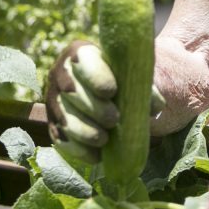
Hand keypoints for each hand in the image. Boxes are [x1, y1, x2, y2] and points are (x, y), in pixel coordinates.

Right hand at [45, 39, 164, 163]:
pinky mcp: (54, 124)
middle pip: (72, 90)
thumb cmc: (123, 79)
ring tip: (103, 139)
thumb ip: (144, 87)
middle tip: (113, 119)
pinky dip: (78, 149)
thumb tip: (155, 106)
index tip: (111, 91)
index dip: (95, 76)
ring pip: (64, 116)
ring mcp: (54, 100)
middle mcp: (61, 74)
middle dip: (93, 107)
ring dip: (83, 130)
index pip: (82, 60)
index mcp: (81, 53)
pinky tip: (95, 156)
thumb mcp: (133, 76)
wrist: (111, 92)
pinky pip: (61, 138)